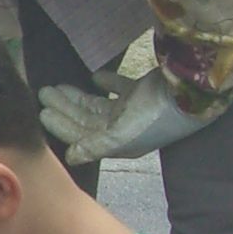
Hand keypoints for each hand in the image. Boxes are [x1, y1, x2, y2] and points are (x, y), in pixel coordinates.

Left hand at [39, 69, 215, 165]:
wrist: (190, 91)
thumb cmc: (154, 116)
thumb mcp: (121, 135)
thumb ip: (94, 146)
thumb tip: (70, 157)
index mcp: (117, 143)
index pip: (81, 137)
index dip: (61, 126)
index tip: (42, 112)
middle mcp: (123, 129)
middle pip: (85, 120)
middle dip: (64, 109)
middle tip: (43, 94)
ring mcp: (133, 110)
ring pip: (97, 104)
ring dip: (77, 96)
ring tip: (57, 86)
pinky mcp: (142, 92)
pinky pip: (119, 88)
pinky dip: (106, 83)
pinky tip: (95, 76)